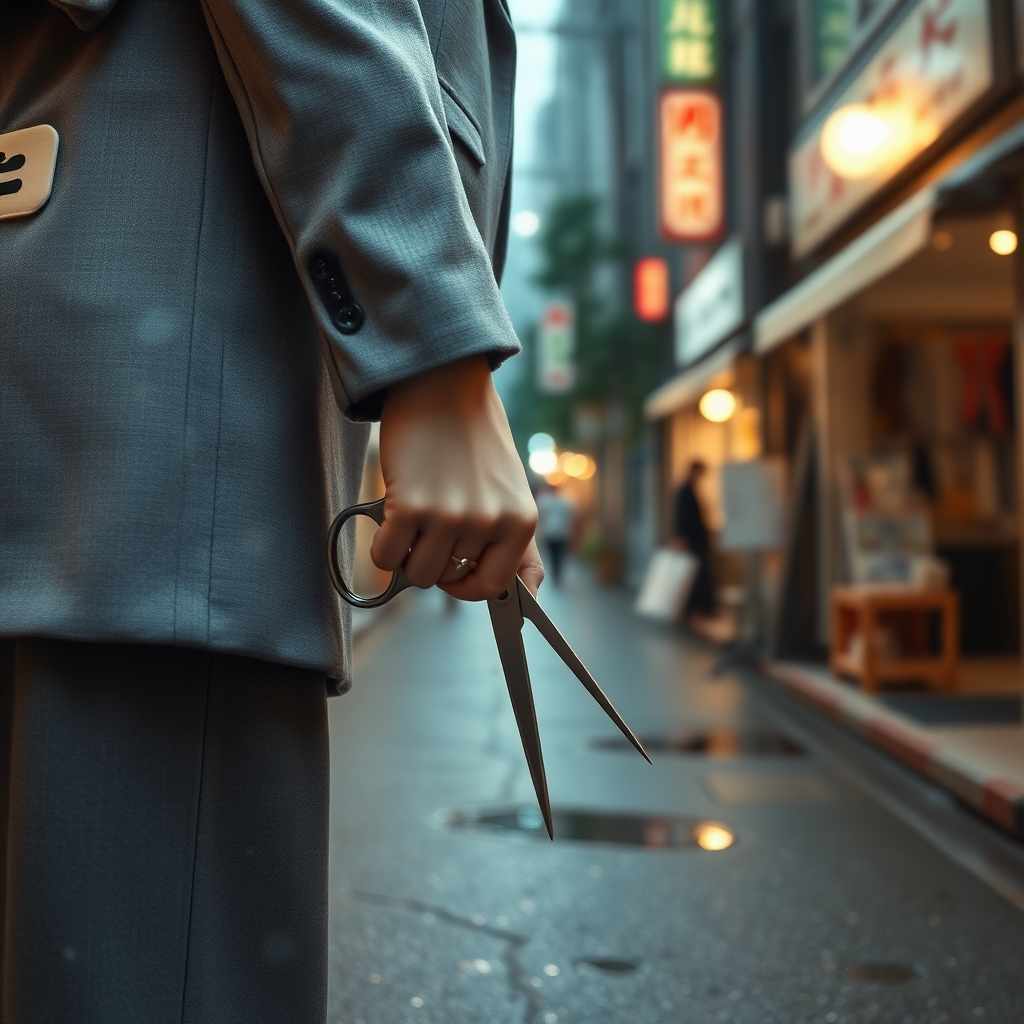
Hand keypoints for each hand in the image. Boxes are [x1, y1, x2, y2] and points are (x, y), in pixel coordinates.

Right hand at [371, 356, 542, 599]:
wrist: (443, 383)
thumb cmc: (474, 438)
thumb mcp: (509, 491)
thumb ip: (516, 546)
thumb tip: (527, 597)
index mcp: (521, 521)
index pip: (491, 586)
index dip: (465, 583)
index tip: (453, 567)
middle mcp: (490, 522)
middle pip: (446, 579)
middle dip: (432, 556)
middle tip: (432, 517)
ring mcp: (450, 516)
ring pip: (416, 573)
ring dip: (406, 551)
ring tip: (414, 511)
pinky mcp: (410, 506)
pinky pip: (385, 557)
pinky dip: (382, 543)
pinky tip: (392, 511)